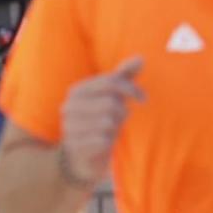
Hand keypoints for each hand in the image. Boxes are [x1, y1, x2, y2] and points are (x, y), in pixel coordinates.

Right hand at [58, 56, 143, 186]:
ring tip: (108, 131)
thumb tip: (141, 58)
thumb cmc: (101, 119)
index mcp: (77, 90)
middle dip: (122, 113)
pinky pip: (103, 140)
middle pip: (112, 102)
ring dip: (115, 128)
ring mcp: (69, 126)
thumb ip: (124, 76)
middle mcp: (69, 106)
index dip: (132, 89)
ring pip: (108, 122)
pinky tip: (103, 143)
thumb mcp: (113, 96)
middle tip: (118, 120)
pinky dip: (109, 142)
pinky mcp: (75, 146)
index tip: (143, 99)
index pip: (111, 82)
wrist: (84, 154)